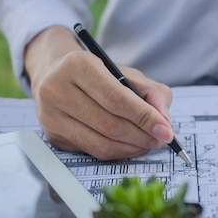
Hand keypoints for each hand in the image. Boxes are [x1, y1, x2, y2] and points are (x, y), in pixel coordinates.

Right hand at [24, 26, 174, 159]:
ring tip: (149, 144)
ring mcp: (51, 115)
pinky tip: (129, 146)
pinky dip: (117, 152)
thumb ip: (152, 93)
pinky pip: (92, 151)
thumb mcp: (127, 73)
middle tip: (161, 140)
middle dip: (142, 137)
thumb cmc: (97, 73)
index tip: (166, 131)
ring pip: (100, 144)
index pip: (116, 98)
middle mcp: (57, 89)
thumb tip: (164, 124)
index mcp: (77, 65)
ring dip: (132, 149)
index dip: (144, 117)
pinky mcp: (53, 136)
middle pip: (109, 125)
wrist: (56, 73)